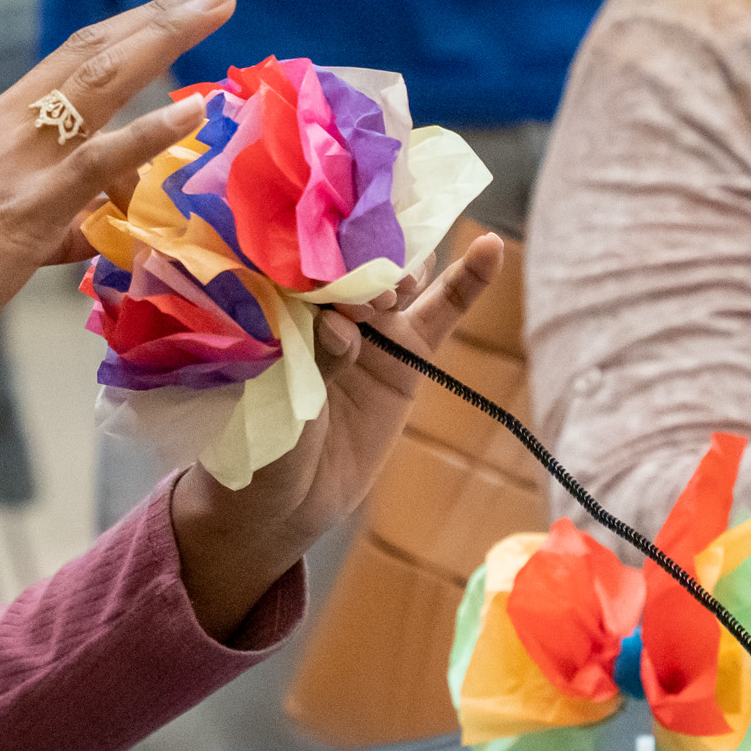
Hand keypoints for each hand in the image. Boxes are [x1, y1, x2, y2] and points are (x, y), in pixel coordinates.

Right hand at [0, 0, 237, 416]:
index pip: (61, 77)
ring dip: (163, 35)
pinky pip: (98, 161)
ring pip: (100, 80)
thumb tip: (92, 220)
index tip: (166, 21)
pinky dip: (150, 132)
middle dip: (156, 15)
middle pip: (89, 52)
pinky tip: (192, 110)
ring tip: (214, 3)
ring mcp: (13, 161)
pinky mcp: (27, 207)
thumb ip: (45, 216)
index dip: (122, 45)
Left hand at [169, 233, 506, 638]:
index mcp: (279, 304)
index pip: (304, 260)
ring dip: (403, 270)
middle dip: (363, 265)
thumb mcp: (276, 402)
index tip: (326, 270)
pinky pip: (439, 313)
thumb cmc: (259, 445)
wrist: (287, 502)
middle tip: (364, 293)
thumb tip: (338, 325)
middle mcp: (325, 305)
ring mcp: (369, 326)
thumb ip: (311, 359)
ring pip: (396, 280)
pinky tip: (491, 247)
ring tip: (397, 284)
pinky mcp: (406, 353)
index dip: (320, 258)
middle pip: (355, 262)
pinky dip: (466, 282)